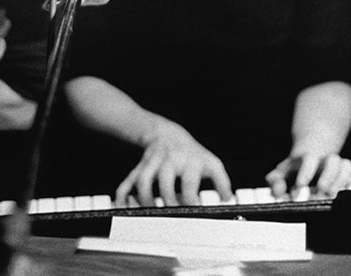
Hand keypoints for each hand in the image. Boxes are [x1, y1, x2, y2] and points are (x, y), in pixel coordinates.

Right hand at [115, 121, 231, 207]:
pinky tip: (123, 207)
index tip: (193, 210)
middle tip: (173, 216)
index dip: (190, 198)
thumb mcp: (210, 162)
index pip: (189, 180)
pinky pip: (127, 181)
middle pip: (165, 181)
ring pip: (144, 181)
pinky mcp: (139, 168)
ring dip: (146, 200)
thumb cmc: (191, 153)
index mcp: (190, 160)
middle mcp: (171, 160)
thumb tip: (227, 199)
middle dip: (168, 200)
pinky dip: (123, 195)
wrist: (165, 133)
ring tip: (153, 213)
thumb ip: (221, 180)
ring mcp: (153, 164)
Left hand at [266, 153, 350, 198]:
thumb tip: (279, 190)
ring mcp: (338, 169)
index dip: (306, 171)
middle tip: (320, 190)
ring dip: (341, 181)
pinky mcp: (348, 180)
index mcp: (308, 158)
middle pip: (333, 159)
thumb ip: (275, 181)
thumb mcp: (280, 174)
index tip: (300, 185)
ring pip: (347, 165)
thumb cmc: (292, 173)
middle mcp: (325, 161)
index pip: (309, 159)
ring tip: (332, 196)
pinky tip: (347, 200)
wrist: (309, 164)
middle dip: (328, 176)